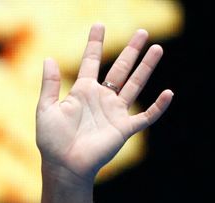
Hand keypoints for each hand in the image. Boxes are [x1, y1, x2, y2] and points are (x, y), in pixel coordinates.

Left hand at [35, 23, 172, 185]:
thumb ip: (49, 85)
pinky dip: (157, 106)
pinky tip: (168, 93)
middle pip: (120, 69)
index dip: (94, 44)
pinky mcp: (123, 128)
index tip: (99, 25)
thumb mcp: (46, 109)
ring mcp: (114, 112)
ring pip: (135, 85)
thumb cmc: (52, 141)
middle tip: (142, 32)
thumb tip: (49, 58)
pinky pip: (145, 116)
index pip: (90, 62)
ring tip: (156, 49)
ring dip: (146, 68)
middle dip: (131, 51)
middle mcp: (101, 98)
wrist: (64, 166)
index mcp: (82, 92)